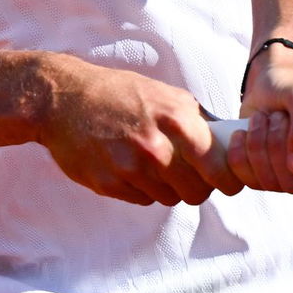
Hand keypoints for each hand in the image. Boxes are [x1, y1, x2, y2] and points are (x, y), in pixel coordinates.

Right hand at [34, 56, 244, 206]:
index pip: (218, 165)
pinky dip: (143, 189)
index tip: (229, 181)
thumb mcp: (163, 93)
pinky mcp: (108, 184)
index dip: (229, 178)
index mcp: (175, 117)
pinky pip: (142, 199)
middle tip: (192, 176)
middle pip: (196, 191)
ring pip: (170, 198)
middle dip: (199, 186)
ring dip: (169, 187)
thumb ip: (195, 118)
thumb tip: (226, 141)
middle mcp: (154, 146)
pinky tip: (132, 166)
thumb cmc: (117, 92)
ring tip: (155, 164)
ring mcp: (129, 168)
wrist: (62, 99)